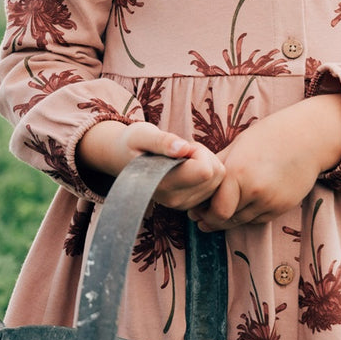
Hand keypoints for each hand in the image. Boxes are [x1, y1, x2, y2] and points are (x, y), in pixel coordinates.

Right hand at [76, 120, 225, 209]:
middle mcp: (175, 200)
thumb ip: (162, 141)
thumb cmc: (133, 143)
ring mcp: (184, 205)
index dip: (198, 152)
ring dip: (206, 163)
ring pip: (219, 180)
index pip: (205, 171)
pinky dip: (207, 172)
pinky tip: (186, 167)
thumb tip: (182, 149)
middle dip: (204, 156)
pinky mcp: (190, 204)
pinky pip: (215, 185)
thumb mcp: (142, 134)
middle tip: (180, 150)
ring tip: (181, 158)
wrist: (122, 159)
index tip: (181, 146)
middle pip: (216, 174)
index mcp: (164, 184)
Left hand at [191, 95, 340, 230]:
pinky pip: (258, 219)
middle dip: (212, 220)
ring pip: (242, 222)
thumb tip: (196, 182)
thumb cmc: (269, 137)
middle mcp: (255, 192)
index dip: (203, 213)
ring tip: (222, 208)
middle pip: (226, 220)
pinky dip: (248, 215)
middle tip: (202, 216)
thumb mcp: (237, 146)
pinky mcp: (283, 207)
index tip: (196, 209)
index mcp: (238, 174)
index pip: (215, 211)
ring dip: (230, 218)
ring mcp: (271, 202)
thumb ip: (217, 167)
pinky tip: (244, 204)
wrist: (308, 138)